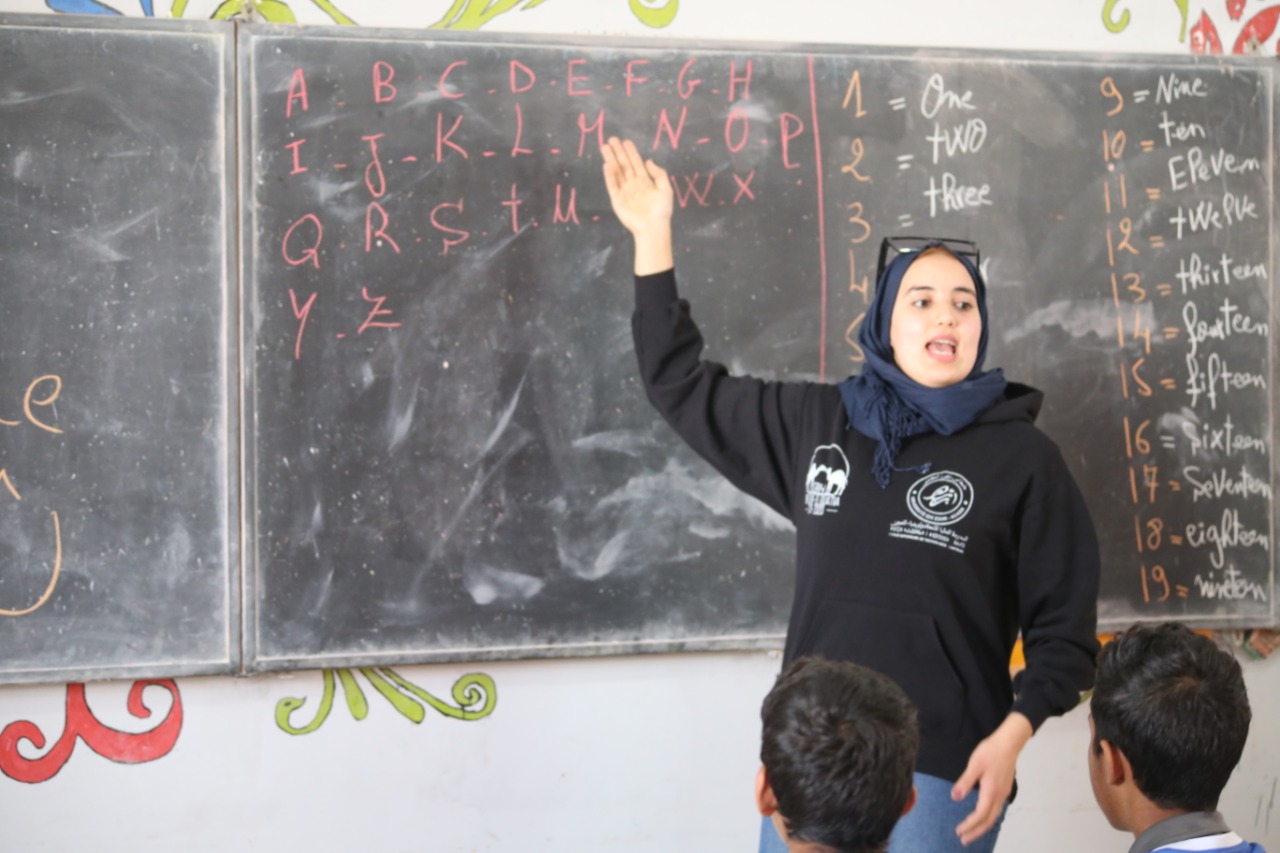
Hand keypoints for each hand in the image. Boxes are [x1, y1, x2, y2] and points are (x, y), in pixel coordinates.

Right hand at [600, 136, 673, 273]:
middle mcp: (633, 185)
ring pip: (616, 172)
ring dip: (611, 160)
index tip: (626, 141)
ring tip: (605, 147)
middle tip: (612, 139)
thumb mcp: (666, 189)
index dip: (631, 152)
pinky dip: (609, 175)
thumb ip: (658, 174)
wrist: (653, 228)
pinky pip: (612, 185)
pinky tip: (607, 164)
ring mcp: (624, 192)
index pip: (636, 163)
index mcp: (644, 182)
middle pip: (624, 165)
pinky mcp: (617, 200)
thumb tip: (649, 161)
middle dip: (618, 152)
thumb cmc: (661, 210)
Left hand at [951, 712, 1032, 845]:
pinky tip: (983, 816)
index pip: (980, 815)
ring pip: (994, 816)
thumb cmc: (991, 751)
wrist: (1010, 742)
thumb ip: (965, 782)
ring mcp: (1004, 792)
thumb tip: (955, 798)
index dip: (969, 825)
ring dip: (982, 826)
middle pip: (989, 820)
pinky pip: (996, 809)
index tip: (959, 831)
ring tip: (971, 832)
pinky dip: (988, 818)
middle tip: (964, 840)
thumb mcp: (975, 764)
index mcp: (991, 791)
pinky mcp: (1005, 788)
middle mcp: (999, 795)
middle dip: (976, 832)